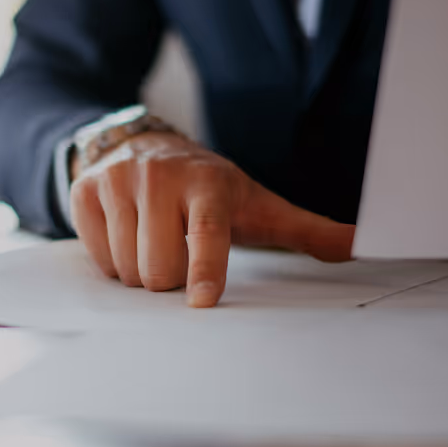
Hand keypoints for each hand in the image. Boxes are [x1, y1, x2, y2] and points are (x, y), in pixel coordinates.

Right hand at [69, 132, 354, 307]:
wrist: (145, 144)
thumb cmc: (210, 188)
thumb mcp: (258, 205)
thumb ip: (306, 230)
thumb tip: (363, 247)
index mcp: (208, 183)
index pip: (206, 234)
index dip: (205, 270)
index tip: (202, 302)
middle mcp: (159, 177)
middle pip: (158, 269)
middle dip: (168, 279)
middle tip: (178, 254)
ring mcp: (117, 182)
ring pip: (125, 268)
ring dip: (140, 272)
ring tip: (153, 242)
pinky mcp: (84, 190)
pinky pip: (97, 257)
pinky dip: (112, 260)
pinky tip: (127, 236)